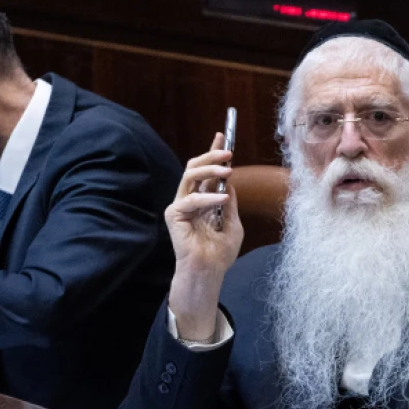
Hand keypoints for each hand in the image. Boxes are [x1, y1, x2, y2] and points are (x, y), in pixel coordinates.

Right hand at [166, 133, 243, 340]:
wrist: (209, 273)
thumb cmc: (220, 253)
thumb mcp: (233, 223)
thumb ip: (231, 202)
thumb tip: (231, 181)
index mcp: (203, 199)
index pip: (206, 170)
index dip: (213, 151)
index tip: (223, 135)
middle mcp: (190, 199)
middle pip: (194, 167)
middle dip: (211, 156)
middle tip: (228, 152)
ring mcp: (180, 206)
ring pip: (190, 177)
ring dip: (209, 170)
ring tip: (228, 170)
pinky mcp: (174, 216)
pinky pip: (190, 200)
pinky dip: (208, 197)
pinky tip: (223, 199)